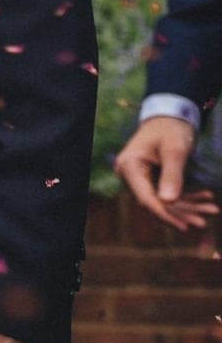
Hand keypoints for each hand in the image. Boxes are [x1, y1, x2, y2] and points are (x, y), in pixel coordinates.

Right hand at [114, 115, 217, 230]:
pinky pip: (169, 194)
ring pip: (164, 201)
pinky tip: (207, 198)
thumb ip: (172, 175)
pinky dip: (188, 197)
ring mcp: (141, 178)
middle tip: (204, 222)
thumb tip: (168, 202)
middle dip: (181, 213)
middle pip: (155, 202)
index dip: (166, 214)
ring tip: (212, 209)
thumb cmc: (171, 129)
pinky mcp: (151, 179)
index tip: (187, 226)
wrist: (170, 116)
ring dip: (188, 207)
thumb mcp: (175, 150)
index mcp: (129, 166)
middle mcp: (131, 174)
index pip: (146, 198)